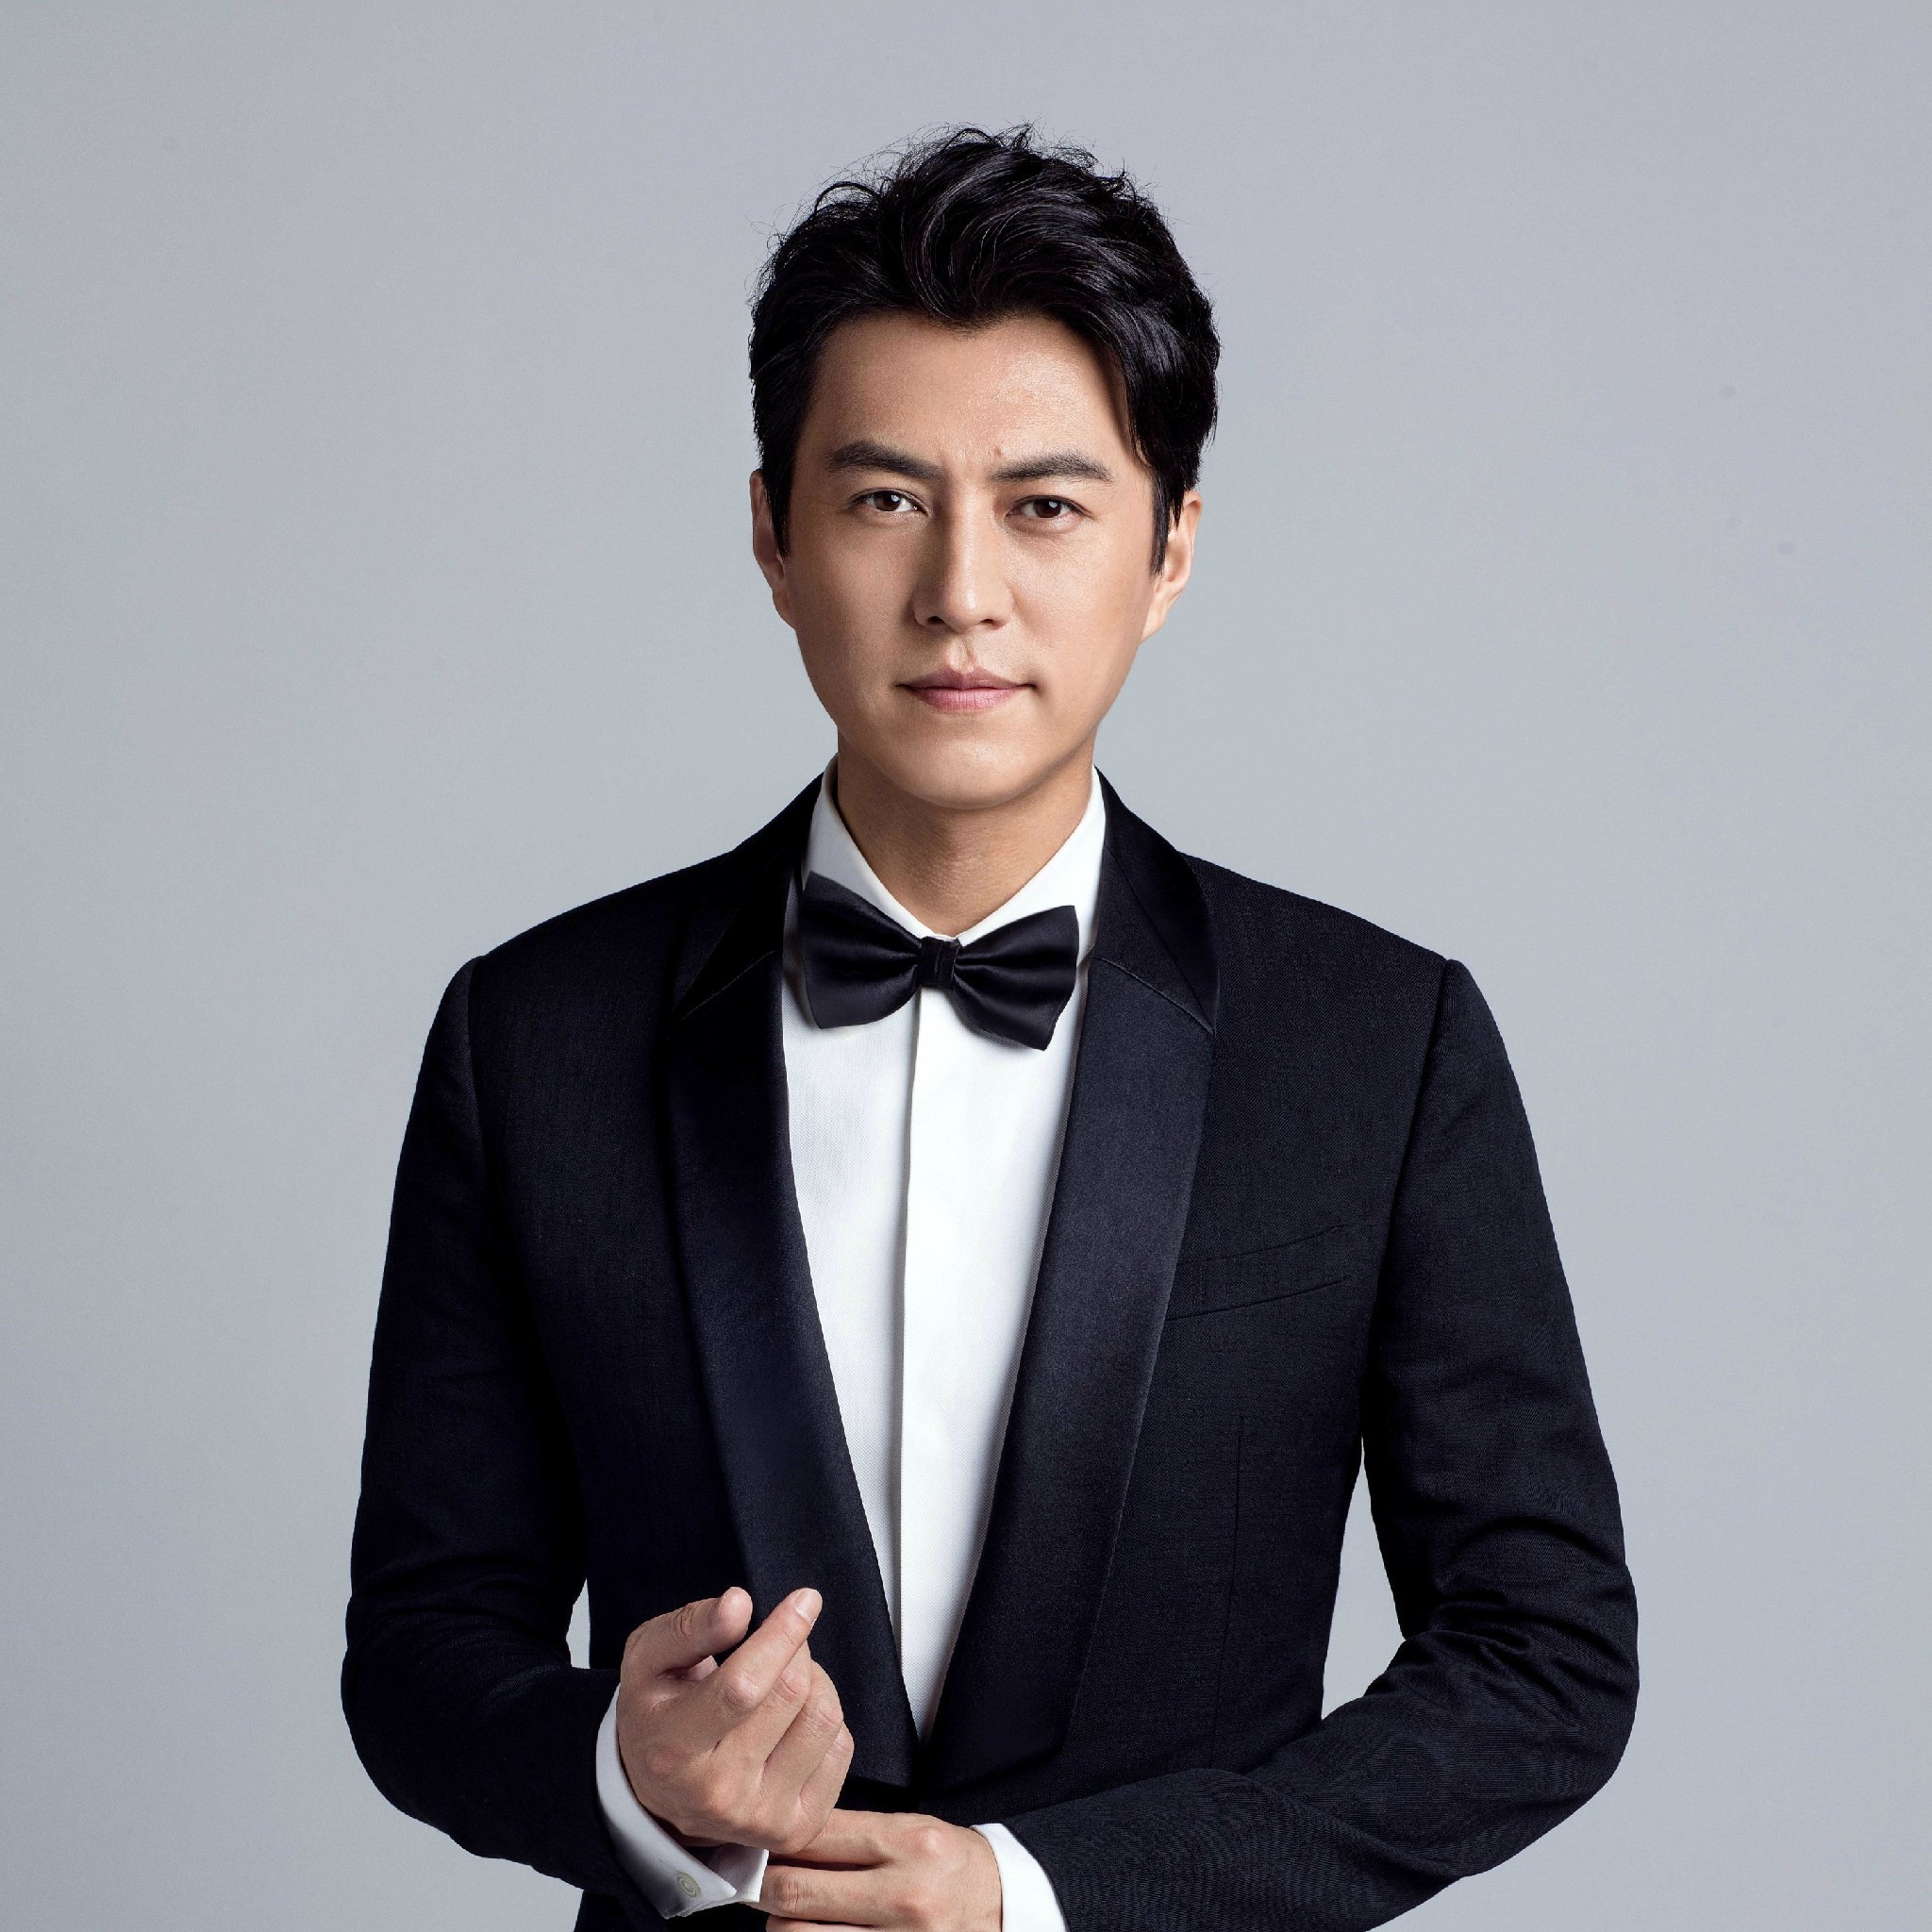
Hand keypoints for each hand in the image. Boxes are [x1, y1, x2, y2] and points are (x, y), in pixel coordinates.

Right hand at [615, 1586, 853, 1852]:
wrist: (657, 1794)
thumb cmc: (657, 1713)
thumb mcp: (648, 1659)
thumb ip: (689, 1627)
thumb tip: (739, 1603)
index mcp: (674, 1749)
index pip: (743, 1687)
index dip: (781, 1636)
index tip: (805, 1600)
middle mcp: (718, 1794)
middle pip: (791, 1694)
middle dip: (795, 1648)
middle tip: (779, 1642)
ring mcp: (760, 1819)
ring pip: (824, 1717)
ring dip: (815, 1681)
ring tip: (783, 1682)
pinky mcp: (796, 1830)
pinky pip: (841, 1748)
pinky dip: (825, 1719)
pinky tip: (793, 1721)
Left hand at [761, 1808, 1001, 1931]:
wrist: (1005, 1910)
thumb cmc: (954, 1868)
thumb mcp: (915, 1831)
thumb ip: (855, 1833)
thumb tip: (787, 1837)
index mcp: (909, 1843)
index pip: (816, 1837)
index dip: (774, 1839)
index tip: (754, 1841)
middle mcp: (904, 1894)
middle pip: (796, 1891)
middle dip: (762, 1886)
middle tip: (753, 1881)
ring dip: (780, 1924)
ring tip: (785, 1912)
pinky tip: (811, 1931)